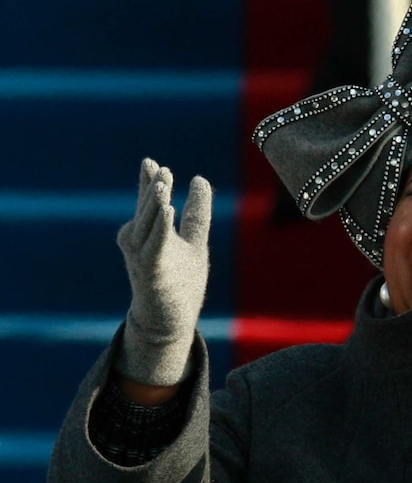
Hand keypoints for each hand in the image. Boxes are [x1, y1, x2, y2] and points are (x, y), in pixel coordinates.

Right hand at [116, 158, 211, 385]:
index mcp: (150, 232)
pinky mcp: (151, 271)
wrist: (170, 321)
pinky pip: (154, 246)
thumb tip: (200, 179)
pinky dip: (159, 227)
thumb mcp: (193, 240)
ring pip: (147, 224)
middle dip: (153, 188)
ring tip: (165, 184)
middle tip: (163, 169)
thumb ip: (197, 212)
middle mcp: (139, 242)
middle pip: (147, 209)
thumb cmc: (180, 282)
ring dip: (154, 203)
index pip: (149, 201)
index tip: (152, 161)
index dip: (149, 181)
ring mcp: (142, 257)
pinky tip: (167, 210)